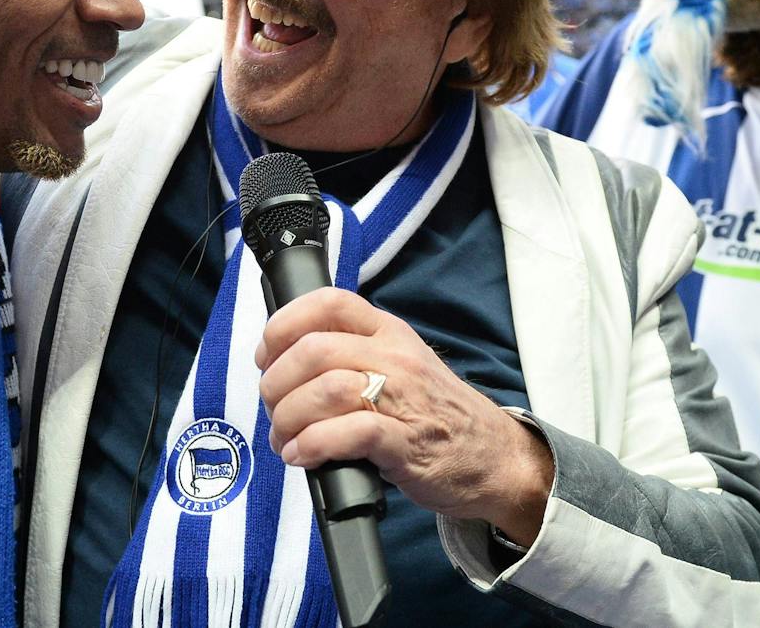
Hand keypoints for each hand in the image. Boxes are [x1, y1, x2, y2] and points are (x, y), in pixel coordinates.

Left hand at [254, 287, 553, 545]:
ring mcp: (403, 398)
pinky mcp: (405, 442)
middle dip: (276, 384)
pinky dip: (312, 445)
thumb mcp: (400, 363)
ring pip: (325, 389)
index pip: (327, 302)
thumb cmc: (435, 413)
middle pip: (313, 350)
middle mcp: (394, 357)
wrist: (493, 457)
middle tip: (274, 409)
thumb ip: (353, 353)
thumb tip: (284, 363)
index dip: (283, 325)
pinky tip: (302, 455)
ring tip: (285, 439)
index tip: (266, 355)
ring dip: (289, 418)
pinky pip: (348, 432)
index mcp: (388, 331)